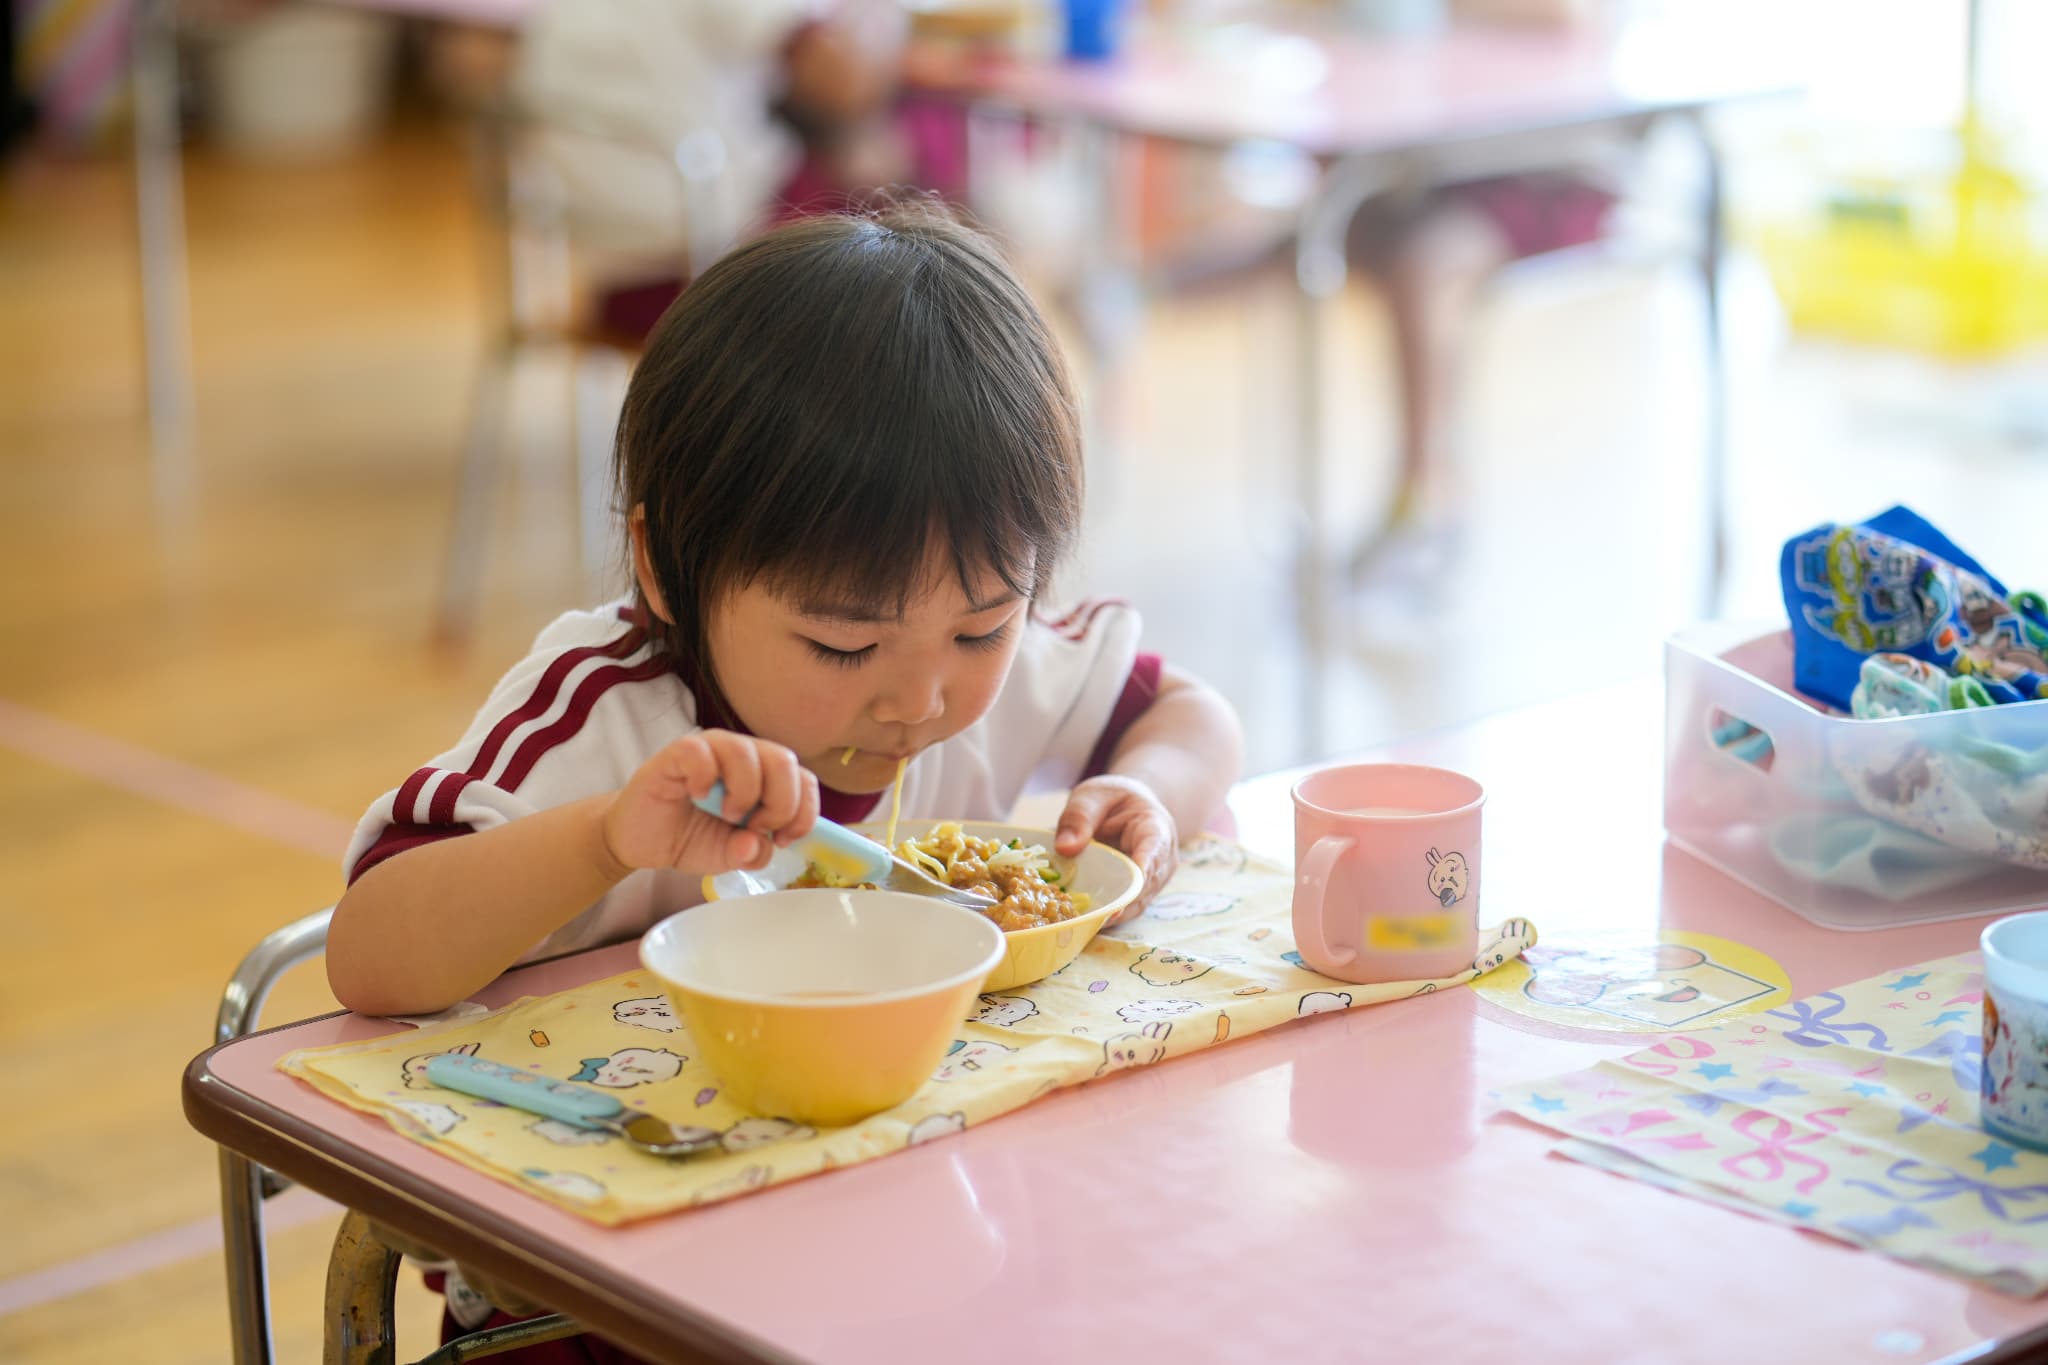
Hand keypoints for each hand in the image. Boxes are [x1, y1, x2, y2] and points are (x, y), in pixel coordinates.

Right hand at [602, 731, 818, 877]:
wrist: (640, 840)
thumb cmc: (689, 837)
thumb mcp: (729, 855)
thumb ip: (751, 853)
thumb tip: (758, 845)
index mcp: (764, 776)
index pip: (803, 779)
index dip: (804, 810)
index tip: (785, 839)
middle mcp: (742, 756)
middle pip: (783, 760)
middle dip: (779, 803)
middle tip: (755, 828)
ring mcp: (710, 749)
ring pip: (746, 751)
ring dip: (745, 791)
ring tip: (727, 815)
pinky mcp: (677, 753)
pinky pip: (701, 751)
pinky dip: (705, 776)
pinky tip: (697, 796)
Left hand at [1055, 775, 1176, 924]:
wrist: (1128, 806)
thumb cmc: (1113, 798)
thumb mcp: (1092, 795)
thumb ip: (1079, 817)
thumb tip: (1065, 848)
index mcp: (1156, 828)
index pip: (1153, 852)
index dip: (1139, 872)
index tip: (1124, 892)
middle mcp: (1162, 859)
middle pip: (1145, 885)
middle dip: (1120, 902)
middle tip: (1093, 917)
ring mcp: (1153, 880)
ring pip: (1137, 904)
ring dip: (1112, 915)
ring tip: (1084, 924)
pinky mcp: (1139, 894)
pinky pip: (1126, 909)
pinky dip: (1107, 916)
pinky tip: (1085, 923)